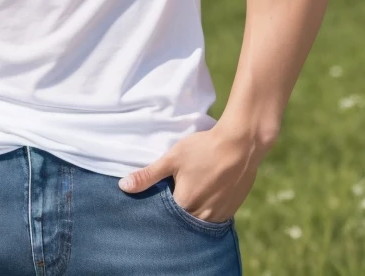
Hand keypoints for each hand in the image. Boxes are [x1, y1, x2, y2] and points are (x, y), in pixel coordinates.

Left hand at [117, 125, 260, 222]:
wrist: (241, 143)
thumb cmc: (204, 148)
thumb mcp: (172, 158)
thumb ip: (148, 175)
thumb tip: (123, 187)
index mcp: (185, 205)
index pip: (164, 215)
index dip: (159, 204)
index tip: (160, 192)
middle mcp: (202, 216)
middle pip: (181, 220)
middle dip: (175, 209)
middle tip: (176, 188)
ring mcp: (219, 215)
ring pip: (198, 220)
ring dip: (192, 209)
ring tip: (191, 189)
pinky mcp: (231, 210)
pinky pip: (213, 217)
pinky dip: (207, 208)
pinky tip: (205, 191)